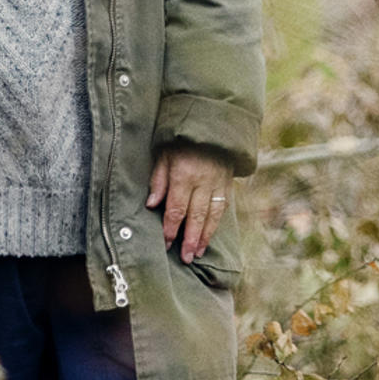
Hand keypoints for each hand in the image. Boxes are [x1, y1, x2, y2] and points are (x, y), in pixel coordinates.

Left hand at [147, 141, 234, 263]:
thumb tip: (151, 205)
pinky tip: (211, 233)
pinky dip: (217, 222)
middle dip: (190, 239)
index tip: (166, 244)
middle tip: (186, 258)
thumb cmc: (181, 139)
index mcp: (183, 175)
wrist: (211, 121)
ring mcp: (218, 182)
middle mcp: (202, 181)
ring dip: (205, 235)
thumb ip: (158, 179)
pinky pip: (223, 205)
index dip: (171, 228)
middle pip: (196, 216)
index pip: (176, 208)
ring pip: (212, 214)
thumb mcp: (163, 154)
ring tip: (199, 252)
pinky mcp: (227, 181)